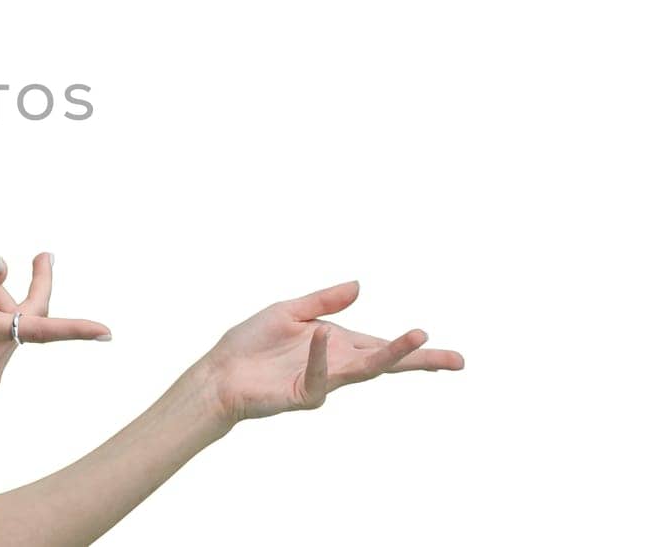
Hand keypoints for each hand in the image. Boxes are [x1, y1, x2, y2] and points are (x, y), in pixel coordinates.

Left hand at [201, 280, 465, 425]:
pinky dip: (320, 357)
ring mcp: (322, 380)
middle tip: (459, 361)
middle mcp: (336, 363)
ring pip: (364, 370)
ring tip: (418, 338)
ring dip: (391, 353)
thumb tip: (360, 285)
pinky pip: (318, 377)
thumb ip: (324, 301)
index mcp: (337, 343)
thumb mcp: (289, 311)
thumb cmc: (250, 344)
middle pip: (386, 361)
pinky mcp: (301, 394)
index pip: (382, 346)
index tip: (452, 356)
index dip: (414, 349)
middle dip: (421, 360)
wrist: (219, 372)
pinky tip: (324, 337)